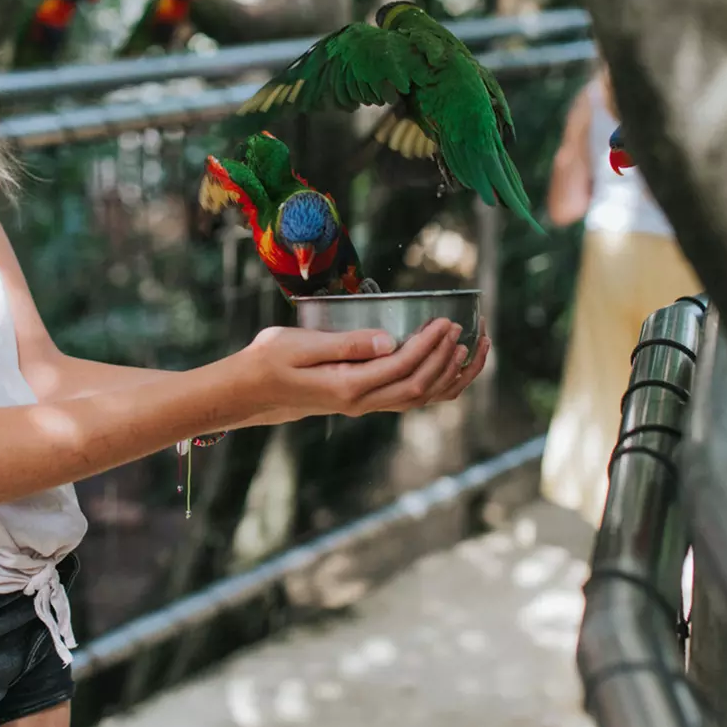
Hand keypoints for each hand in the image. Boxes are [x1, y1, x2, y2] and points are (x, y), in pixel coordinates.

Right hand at [238, 320, 486, 424]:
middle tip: (459, 326)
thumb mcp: (299, 345)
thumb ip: (344, 343)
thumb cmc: (270, 360)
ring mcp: (365, 405)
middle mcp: (361, 403)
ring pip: (420, 398)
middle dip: (444, 357)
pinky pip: (411, 399)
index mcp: (347, 387)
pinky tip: (453, 368)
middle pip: (418, 387)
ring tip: (474, 348)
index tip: (443, 321)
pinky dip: (438, 385)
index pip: (400, 368)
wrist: (252, 390)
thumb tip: (387, 340)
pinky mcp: (365, 400)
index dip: (427, 346)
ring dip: (451, 375)